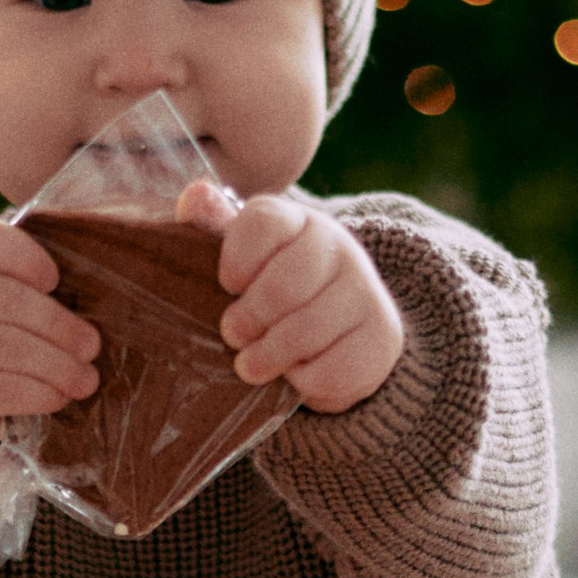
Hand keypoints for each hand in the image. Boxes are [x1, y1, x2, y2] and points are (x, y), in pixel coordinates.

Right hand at [0, 218, 98, 457]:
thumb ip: (29, 288)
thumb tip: (99, 292)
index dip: (26, 256)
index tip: (56, 282)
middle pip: (3, 297)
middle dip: (58, 324)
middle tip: (91, 347)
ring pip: (6, 346)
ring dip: (58, 365)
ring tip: (85, 380)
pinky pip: (2, 389)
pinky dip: (40, 393)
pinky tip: (57, 398)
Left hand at [188, 184, 405, 415]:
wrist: (342, 325)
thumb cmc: (272, 287)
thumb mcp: (242, 255)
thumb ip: (213, 227)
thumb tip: (195, 196)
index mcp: (297, 221)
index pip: (263, 223)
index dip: (236, 261)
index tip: (228, 286)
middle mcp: (339, 248)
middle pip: (284, 285)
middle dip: (250, 317)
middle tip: (232, 335)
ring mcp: (365, 291)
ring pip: (307, 330)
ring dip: (270, 355)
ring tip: (249, 365)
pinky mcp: (382, 337)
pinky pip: (333, 368)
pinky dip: (304, 381)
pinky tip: (294, 374)